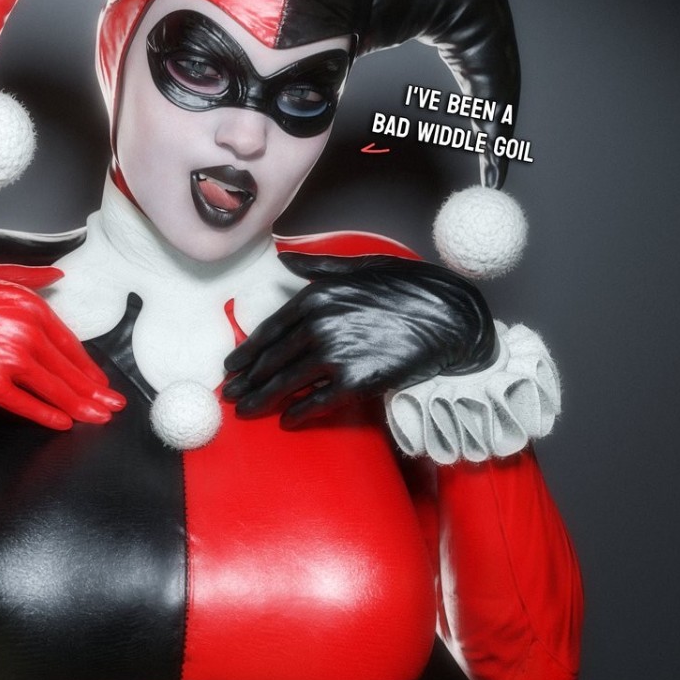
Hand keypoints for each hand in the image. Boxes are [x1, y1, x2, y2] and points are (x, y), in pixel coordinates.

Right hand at [0, 258, 125, 429]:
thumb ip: (28, 275)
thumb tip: (59, 274)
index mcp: (28, 304)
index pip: (68, 343)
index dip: (87, 366)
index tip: (99, 382)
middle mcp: (24, 330)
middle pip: (67, 369)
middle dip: (94, 392)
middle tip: (113, 408)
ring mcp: (6, 357)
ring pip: (52, 388)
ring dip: (79, 407)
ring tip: (97, 420)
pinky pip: (22, 402)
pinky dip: (45, 414)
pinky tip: (62, 424)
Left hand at [222, 254, 495, 427]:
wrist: (448, 318)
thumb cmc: (409, 287)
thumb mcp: (361, 265)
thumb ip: (319, 266)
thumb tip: (285, 258)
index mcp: (316, 297)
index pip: (270, 330)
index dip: (247, 352)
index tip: (232, 367)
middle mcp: (319, 325)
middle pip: (272, 359)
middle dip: (247, 380)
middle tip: (231, 394)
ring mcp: (335, 355)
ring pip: (287, 383)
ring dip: (262, 400)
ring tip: (246, 411)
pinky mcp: (355, 381)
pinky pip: (317, 401)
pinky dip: (299, 413)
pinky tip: (287, 421)